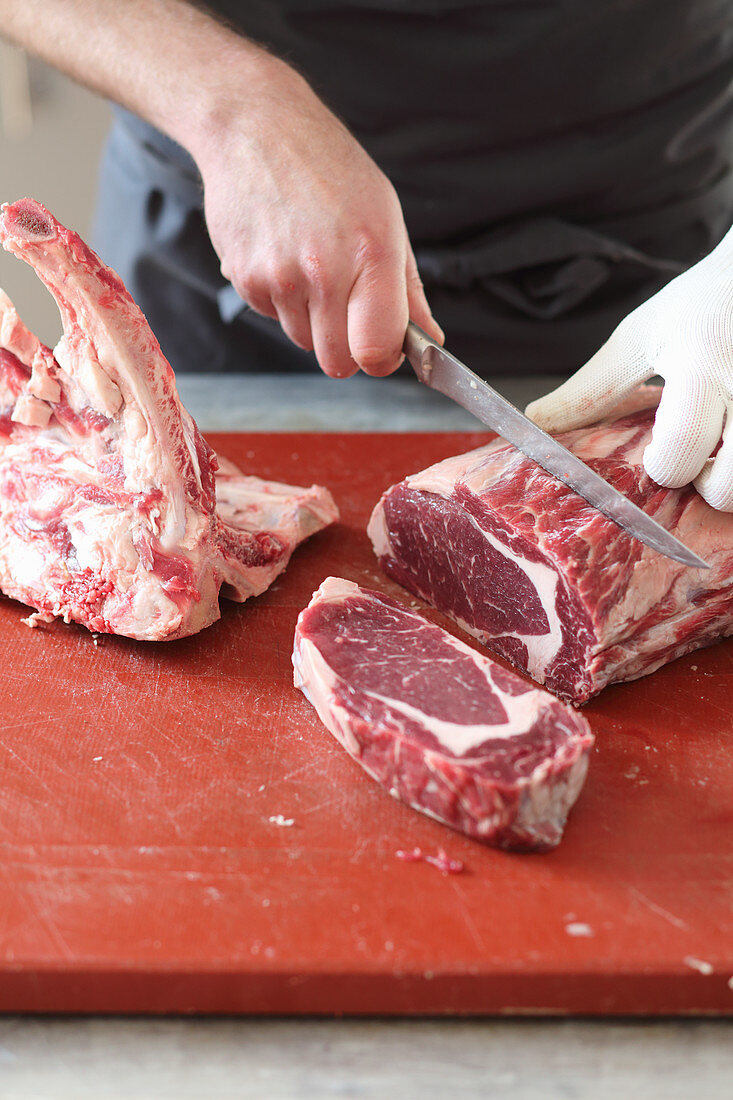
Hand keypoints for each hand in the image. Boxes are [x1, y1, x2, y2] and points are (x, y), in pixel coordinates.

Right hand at [194, 60, 442, 377]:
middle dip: (346, 348)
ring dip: (313, 320)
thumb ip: (408, 291)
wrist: (256, 127)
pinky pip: (273, 317)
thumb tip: (431, 340)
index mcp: (371, 255)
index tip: (382, 348)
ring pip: (304, 341)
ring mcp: (279, 277)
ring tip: (312, 267)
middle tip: (348, 311)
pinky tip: (284, 255)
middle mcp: (323, 272)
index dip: (380, 360)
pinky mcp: (244, 279)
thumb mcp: (386, 219)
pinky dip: (282, 300)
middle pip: (337, 362)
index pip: (374, 351)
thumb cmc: (330, 168)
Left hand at [525, 227, 732, 509]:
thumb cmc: (703, 304)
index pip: (680, 450)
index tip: (662, 454)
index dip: (665, 467)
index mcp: (703, 364)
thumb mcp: (642, 336)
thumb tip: (536, 425)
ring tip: (730, 451)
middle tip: (701, 461)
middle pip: (730, 490)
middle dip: (709, 488)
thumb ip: (592, 389)